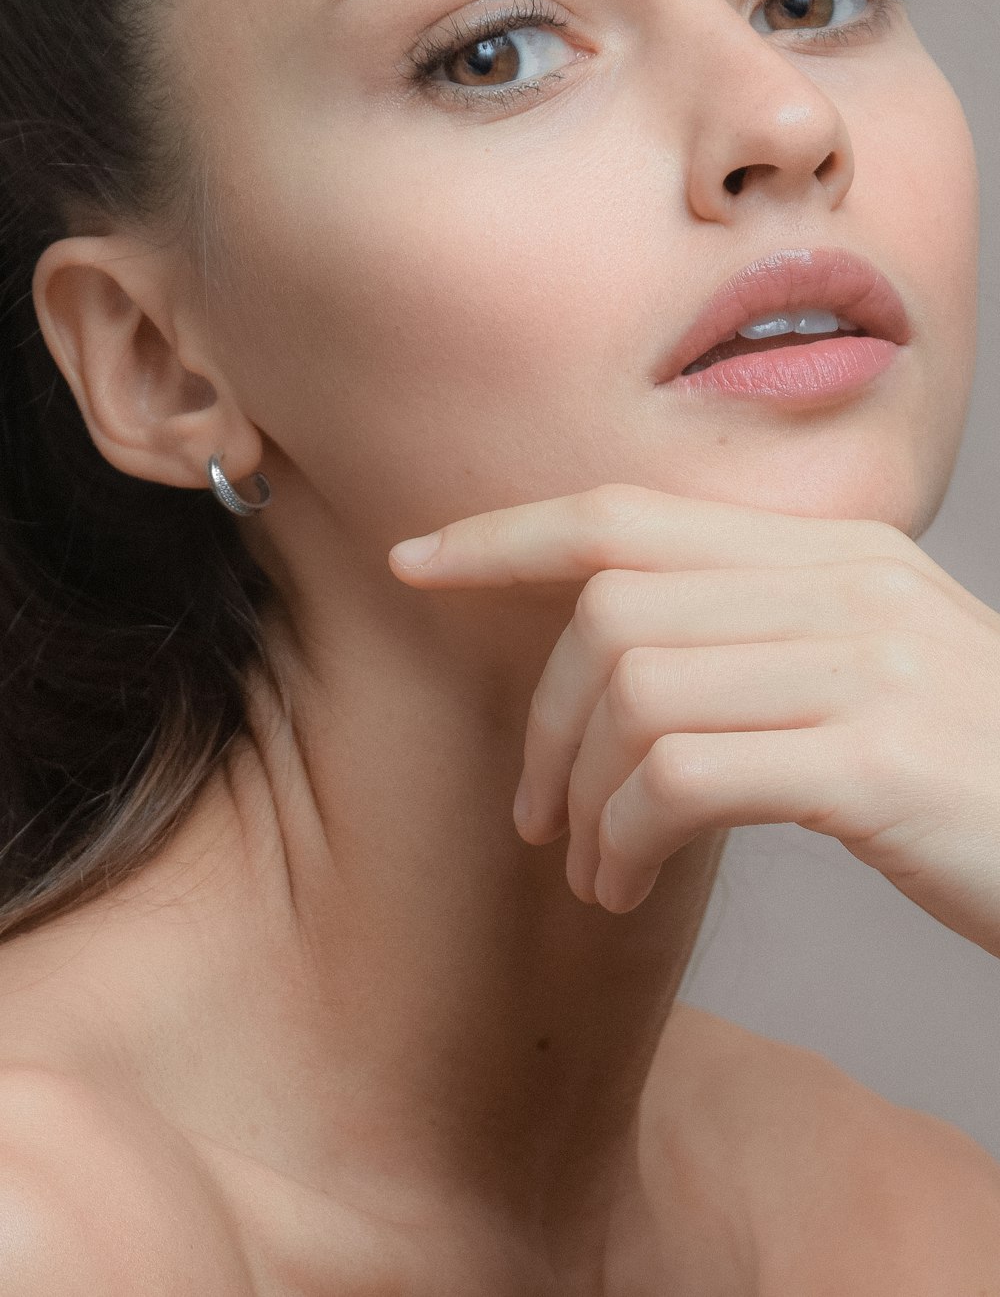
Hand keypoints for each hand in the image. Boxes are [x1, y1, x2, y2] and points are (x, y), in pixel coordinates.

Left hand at [389, 484, 999, 957]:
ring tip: (594, 869)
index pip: (629, 513)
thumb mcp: (873, 675)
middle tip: (535, 814)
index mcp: (833, 554)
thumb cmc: (975, 778)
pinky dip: (624, 834)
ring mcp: (864, 662)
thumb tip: (617, 668)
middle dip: (541, 718)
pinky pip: (678, 773)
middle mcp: (844, 585)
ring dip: (582, 795)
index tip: (417, 563)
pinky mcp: (873, 755)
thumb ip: (762, 640)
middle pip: (609, 609)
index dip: (507, 534)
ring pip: (632, 690)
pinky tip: (628, 884)